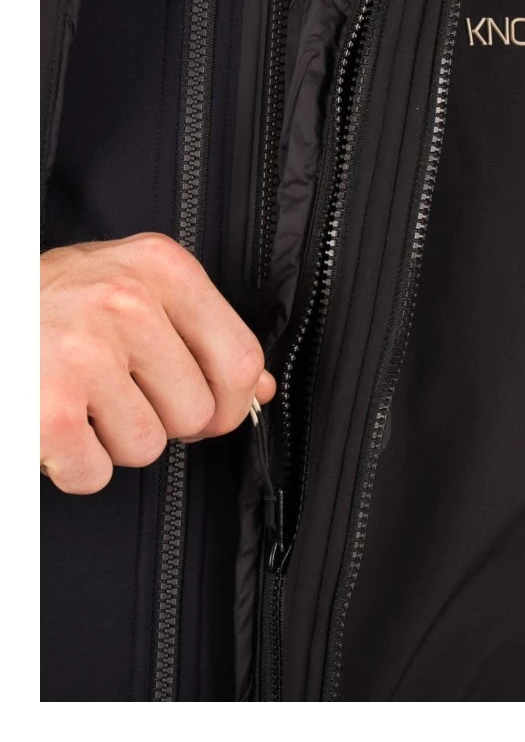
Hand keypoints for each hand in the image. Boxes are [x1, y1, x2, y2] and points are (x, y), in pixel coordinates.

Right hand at [41, 233, 276, 493]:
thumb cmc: (50, 298)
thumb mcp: (133, 286)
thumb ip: (201, 331)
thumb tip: (259, 388)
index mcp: (162, 268)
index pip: (240, 358)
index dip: (234, 402)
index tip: (215, 410)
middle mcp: (128, 302)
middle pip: (197, 411)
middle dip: (164, 419)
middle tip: (120, 394)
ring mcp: (85, 354)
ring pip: (148, 446)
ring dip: (114, 440)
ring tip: (82, 401)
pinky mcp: (47, 409)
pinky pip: (95, 474)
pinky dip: (74, 466)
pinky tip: (56, 425)